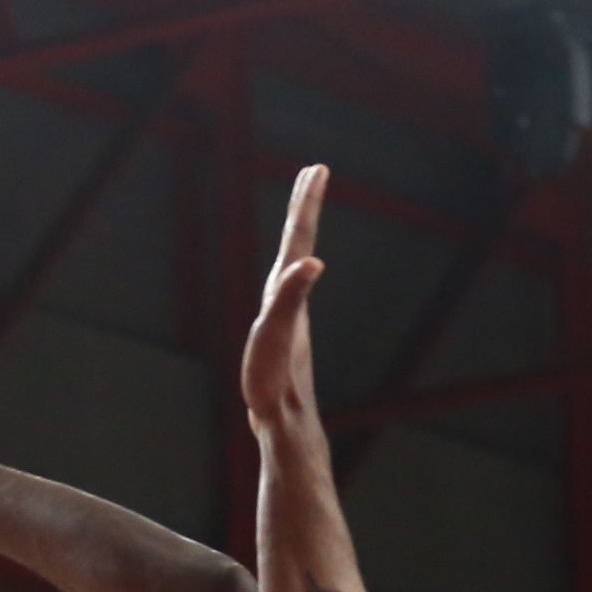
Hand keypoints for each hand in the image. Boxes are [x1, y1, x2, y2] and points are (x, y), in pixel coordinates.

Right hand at [242, 164, 329, 431]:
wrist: (283, 422)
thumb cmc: (275, 381)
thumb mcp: (277, 335)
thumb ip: (291, 297)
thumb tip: (314, 262)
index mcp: (289, 294)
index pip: (299, 239)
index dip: (306, 205)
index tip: (317, 168)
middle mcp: (292, 300)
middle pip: (299, 245)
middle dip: (304, 208)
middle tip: (314, 172)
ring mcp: (288, 317)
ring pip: (295, 265)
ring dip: (298, 234)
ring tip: (301, 212)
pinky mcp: (281, 335)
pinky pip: (286, 290)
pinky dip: (289, 269)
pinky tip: (289, 275)